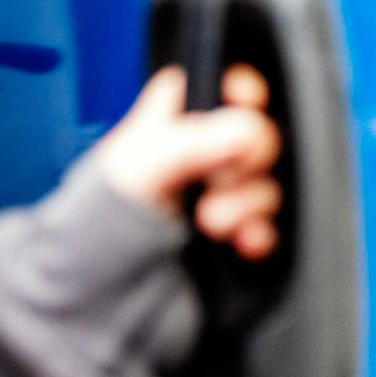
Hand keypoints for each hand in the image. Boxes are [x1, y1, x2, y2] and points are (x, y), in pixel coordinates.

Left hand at [90, 65, 282, 259]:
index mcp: (172, 121)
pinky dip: (264, 232)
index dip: (240, 89)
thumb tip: (245, 129)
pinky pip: (274, 223)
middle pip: (257, 135)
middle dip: (247, 160)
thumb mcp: (139, 168)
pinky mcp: (241, 233)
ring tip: (213, 224)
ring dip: (250, 202)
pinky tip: (244, 242)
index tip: (245, 103)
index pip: (220, 82)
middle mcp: (204, 154)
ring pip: (268, 182)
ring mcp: (225, 196)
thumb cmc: (101, 223)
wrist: (107, 294)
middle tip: (218, 181)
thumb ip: (192, 143)